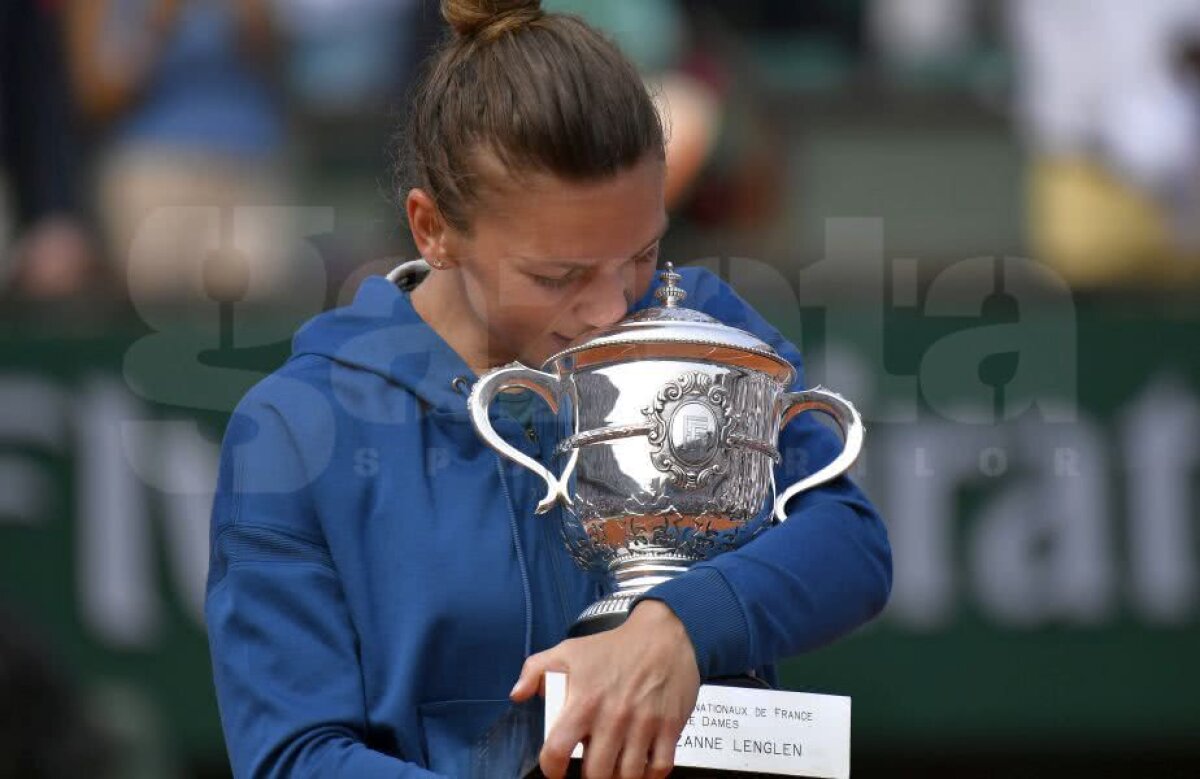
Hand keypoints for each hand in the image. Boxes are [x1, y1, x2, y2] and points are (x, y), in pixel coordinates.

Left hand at [510, 600, 700, 778]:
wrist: (661, 634)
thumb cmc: (611, 648)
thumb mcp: (567, 651)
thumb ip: (534, 671)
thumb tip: (517, 695)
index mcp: (583, 701)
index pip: (557, 751)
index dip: (552, 769)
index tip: (557, 770)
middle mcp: (613, 716)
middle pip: (596, 773)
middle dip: (589, 778)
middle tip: (590, 769)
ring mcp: (644, 723)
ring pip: (628, 776)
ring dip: (618, 778)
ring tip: (613, 770)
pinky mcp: (670, 726)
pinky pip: (660, 768)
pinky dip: (649, 776)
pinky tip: (640, 768)